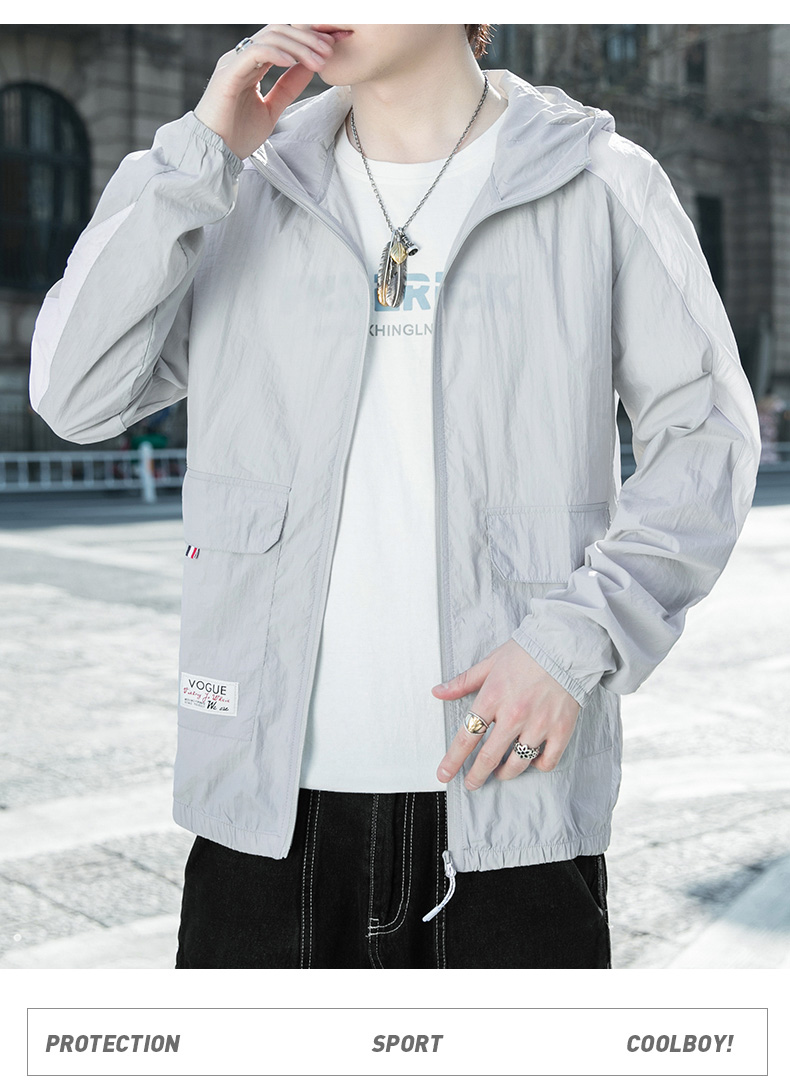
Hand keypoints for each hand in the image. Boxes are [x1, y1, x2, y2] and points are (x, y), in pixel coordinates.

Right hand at [193, 24, 336, 160]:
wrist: (214, 154)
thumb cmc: (237, 135)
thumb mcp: (272, 109)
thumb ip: (288, 87)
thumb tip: (308, 67)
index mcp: (251, 64)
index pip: (281, 39)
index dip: (307, 39)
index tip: (330, 48)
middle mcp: (241, 58)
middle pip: (278, 31)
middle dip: (307, 38)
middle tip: (329, 51)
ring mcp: (233, 63)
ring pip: (269, 37)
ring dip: (298, 46)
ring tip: (318, 61)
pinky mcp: (227, 75)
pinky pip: (254, 52)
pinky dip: (276, 53)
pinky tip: (293, 63)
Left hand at [432, 639, 580, 788]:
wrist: (565, 646)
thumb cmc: (526, 653)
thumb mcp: (489, 663)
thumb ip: (463, 682)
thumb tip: (438, 692)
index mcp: (492, 697)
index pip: (466, 736)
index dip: (453, 760)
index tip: (444, 774)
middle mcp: (514, 715)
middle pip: (488, 758)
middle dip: (476, 776)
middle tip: (471, 784)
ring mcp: (538, 725)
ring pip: (517, 764)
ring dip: (504, 773)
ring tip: (499, 773)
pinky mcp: (561, 730)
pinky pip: (547, 761)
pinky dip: (537, 765)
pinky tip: (531, 760)